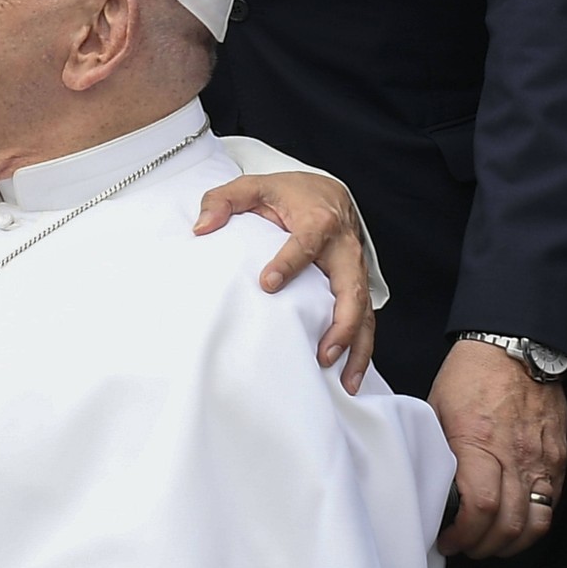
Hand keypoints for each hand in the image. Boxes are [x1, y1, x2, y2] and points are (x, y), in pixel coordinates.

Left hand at [196, 171, 373, 391]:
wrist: (328, 194)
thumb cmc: (289, 193)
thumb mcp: (253, 187)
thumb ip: (224, 201)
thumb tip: (201, 227)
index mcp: (318, 221)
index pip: (305, 243)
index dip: (288, 263)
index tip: (267, 283)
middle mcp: (344, 247)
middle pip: (351, 288)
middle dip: (341, 324)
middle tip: (322, 354)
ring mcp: (355, 269)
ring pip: (364, 310)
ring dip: (356, 346)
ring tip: (345, 380)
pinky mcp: (357, 284)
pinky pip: (365, 317)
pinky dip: (361, 347)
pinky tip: (349, 374)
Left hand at [430, 339, 566, 558]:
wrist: (516, 346)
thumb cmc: (471, 375)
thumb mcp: (438, 408)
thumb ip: (439, 450)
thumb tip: (430, 484)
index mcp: (479, 443)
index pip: (480, 507)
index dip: (463, 534)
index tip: (447, 539)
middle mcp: (515, 457)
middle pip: (509, 525)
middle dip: (484, 547)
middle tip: (464, 547)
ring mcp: (542, 460)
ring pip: (536, 523)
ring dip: (512, 543)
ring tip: (489, 542)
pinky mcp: (559, 459)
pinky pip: (552, 504)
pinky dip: (533, 523)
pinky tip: (513, 522)